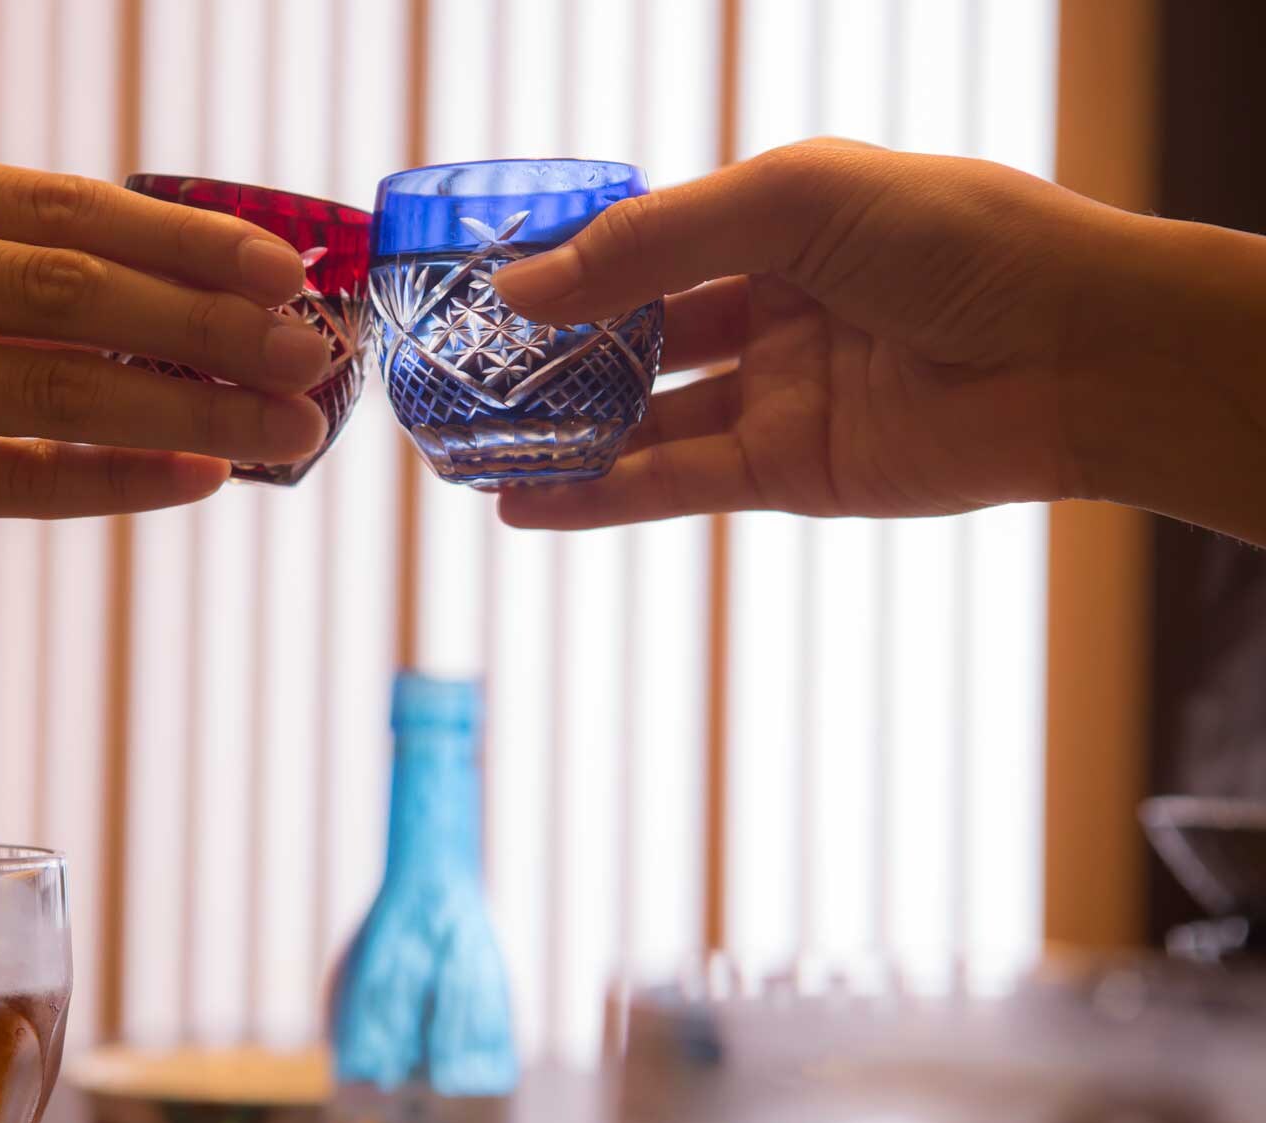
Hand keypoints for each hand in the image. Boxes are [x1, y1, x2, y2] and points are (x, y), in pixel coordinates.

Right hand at [0, 138, 330, 591]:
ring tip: (289, 425)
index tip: (286, 269)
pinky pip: (6, 473)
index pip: (60, 204)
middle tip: (311, 350)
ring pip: (54, 378)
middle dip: (212, 319)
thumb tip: (170, 296)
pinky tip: (198, 478)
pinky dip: (114, 476)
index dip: (187, 239)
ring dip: (194, 404)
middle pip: (72, 284)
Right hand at [489, 139, 1265, 540]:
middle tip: (458, 382)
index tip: (477, 292)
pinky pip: (673, 483)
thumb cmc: (958, 239)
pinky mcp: (790, 471)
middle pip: (633, 338)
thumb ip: (650, 245)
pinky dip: (598, 497)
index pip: (644, 245)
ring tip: (465, 455)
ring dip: (558, 439)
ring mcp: (778, 392)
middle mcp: (771, 306)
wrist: (1082, 351)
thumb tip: (520, 289)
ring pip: (642, 420)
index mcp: (775, 223)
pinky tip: (523, 505)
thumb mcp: (790, 201)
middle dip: (548, 361)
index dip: (565, 268)